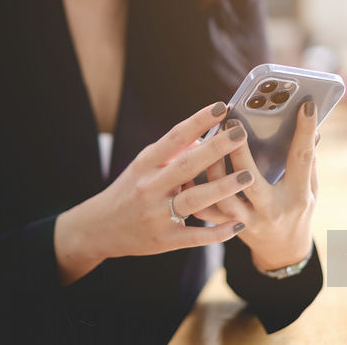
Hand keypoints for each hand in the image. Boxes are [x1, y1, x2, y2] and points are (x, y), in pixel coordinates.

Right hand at [54, 102, 252, 284]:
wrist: (100, 228)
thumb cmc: (129, 190)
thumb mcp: (144, 167)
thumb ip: (173, 153)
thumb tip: (205, 139)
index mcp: (146, 164)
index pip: (174, 138)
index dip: (198, 121)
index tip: (220, 107)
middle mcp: (150, 187)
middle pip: (186, 165)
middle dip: (215, 149)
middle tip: (240, 134)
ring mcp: (157, 214)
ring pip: (194, 199)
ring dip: (222, 187)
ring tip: (246, 176)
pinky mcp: (164, 240)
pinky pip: (195, 236)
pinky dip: (217, 232)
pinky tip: (237, 224)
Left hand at [193, 101, 318, 270]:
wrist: (283, 252)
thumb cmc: (298, 212)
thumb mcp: (311, 190)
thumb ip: (309, 161)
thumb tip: (315, 129)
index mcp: (298, 196)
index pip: (302, 160)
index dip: (305, 133)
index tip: (305, 106)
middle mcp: (271, 210)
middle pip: (250, 180)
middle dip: (239, 151)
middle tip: (232, 124)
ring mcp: (248, 221)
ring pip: (223, 197)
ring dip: (213, 169)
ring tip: (209, 141)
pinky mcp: (229, 227)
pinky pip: (208, 212)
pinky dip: (197, 191)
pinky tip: (192, 170)